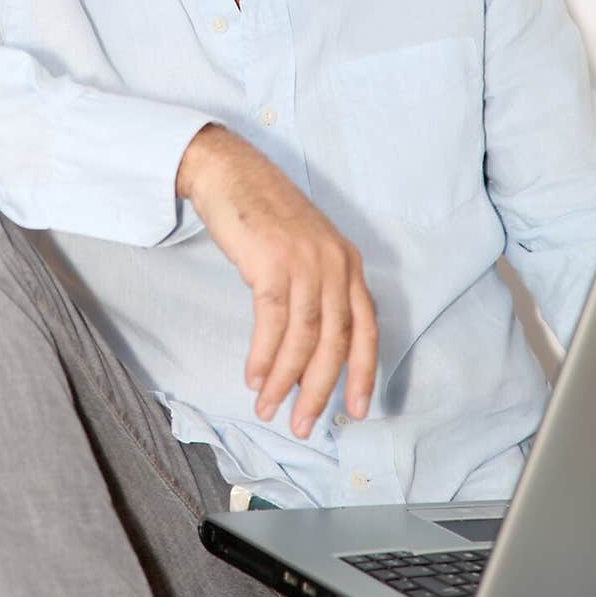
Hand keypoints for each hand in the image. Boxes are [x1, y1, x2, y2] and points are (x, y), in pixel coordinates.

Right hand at [176, 124, 377, 438]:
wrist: (229, 171)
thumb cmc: (262, 212)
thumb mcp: (305, 247)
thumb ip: (318, 287)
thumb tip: (313, 346)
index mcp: (349, 262)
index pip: (366, 329)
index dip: (363, 373)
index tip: (357, 410)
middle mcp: (336, 263)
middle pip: (336, 342)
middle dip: (319, 390)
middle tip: (303, 426)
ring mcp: (306, 262)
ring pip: (304, 339)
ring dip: (286, 381)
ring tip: (268, 408)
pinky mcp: (274, 263)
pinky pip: (273, 323)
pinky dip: (265, 357)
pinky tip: (255, 377)